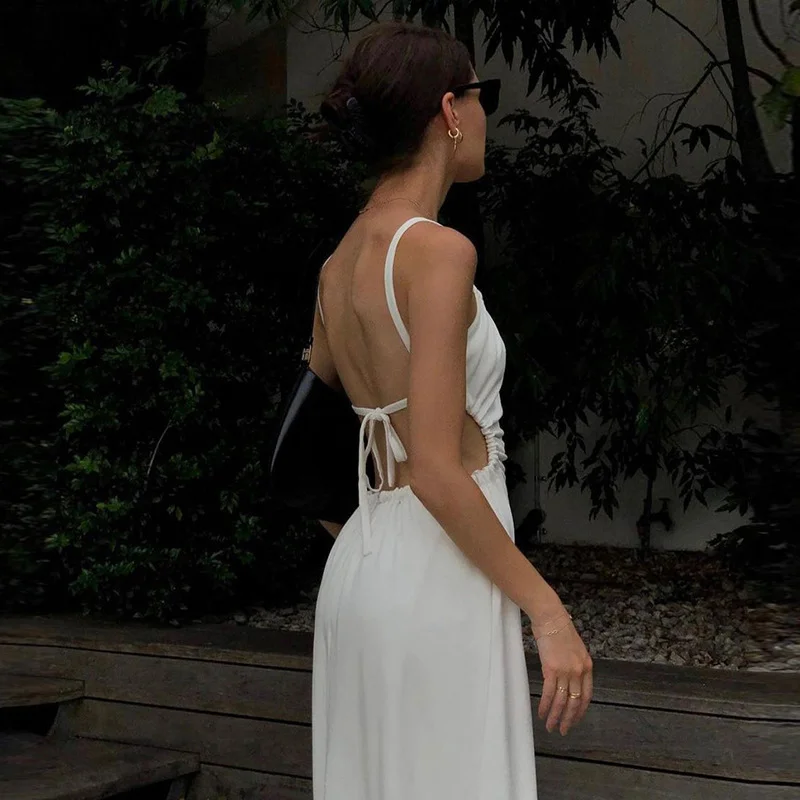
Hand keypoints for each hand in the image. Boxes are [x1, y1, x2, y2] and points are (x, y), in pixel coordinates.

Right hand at [532, 609, 592, 735]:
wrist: (550, 617)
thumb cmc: (559, 628)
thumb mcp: (574, 649)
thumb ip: (573, 665)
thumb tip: (567, 677)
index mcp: (587, 666)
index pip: (586, 696)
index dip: (580, 711)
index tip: (575, 719)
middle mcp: (579, 671)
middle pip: (575, 702)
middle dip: (569, 719)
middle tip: (563, 730)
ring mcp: (566, 671)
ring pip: (562, 701)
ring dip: (556, 717)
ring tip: (551, 726)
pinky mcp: (552, 669)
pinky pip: (550, 693)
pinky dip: (545, 706)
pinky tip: (542, 713)